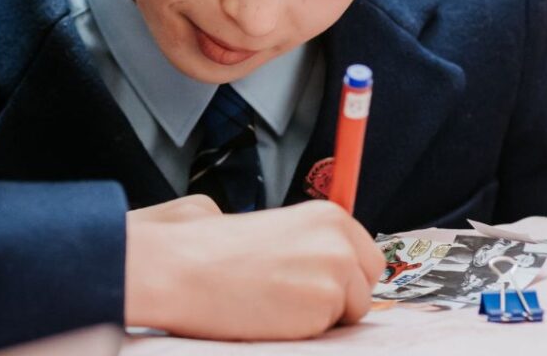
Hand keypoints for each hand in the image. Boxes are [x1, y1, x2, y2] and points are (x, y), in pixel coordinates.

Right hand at [124, 198, 384, 340]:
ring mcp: (334, 274)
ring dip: (319, 315)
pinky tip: (270, 314)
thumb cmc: (208, 248)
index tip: (313, 278)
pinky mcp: (323, 308)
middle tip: (292, 293)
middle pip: (366, 282)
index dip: (340, 272)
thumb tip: (314, 261)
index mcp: (327, 215)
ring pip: (350, 311)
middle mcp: (339, 240)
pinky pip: (329, 331)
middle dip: (339, 294)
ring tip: (274, 301)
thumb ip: (302, 238)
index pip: (365, 254)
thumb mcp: (265, 225)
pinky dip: (303, 330)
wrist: (179, 268)